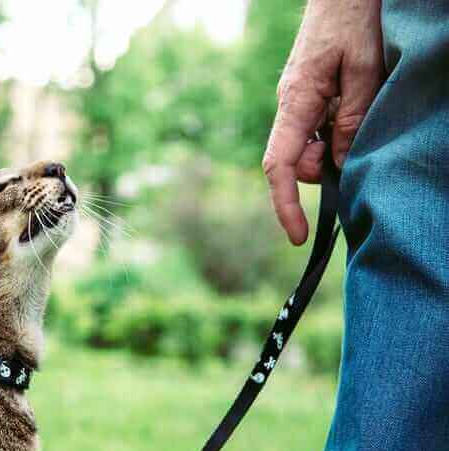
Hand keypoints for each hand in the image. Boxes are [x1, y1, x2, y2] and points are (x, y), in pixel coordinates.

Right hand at [262, 0, 384, 244]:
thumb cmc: (354, 19)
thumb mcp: (364, 70)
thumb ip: (351, 120)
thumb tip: (340, 165)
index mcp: (296, 102)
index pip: (279, 165)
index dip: (286, 205)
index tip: (299, 236)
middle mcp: (290, 105)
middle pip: (297, 161)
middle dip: (325, 169)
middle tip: (359, 141)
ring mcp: (298, 101)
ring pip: (310, 147)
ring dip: (336, 146)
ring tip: (363, 107)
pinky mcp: (309, 96)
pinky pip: (318, 129)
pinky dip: (336, 133)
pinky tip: (356, 103)